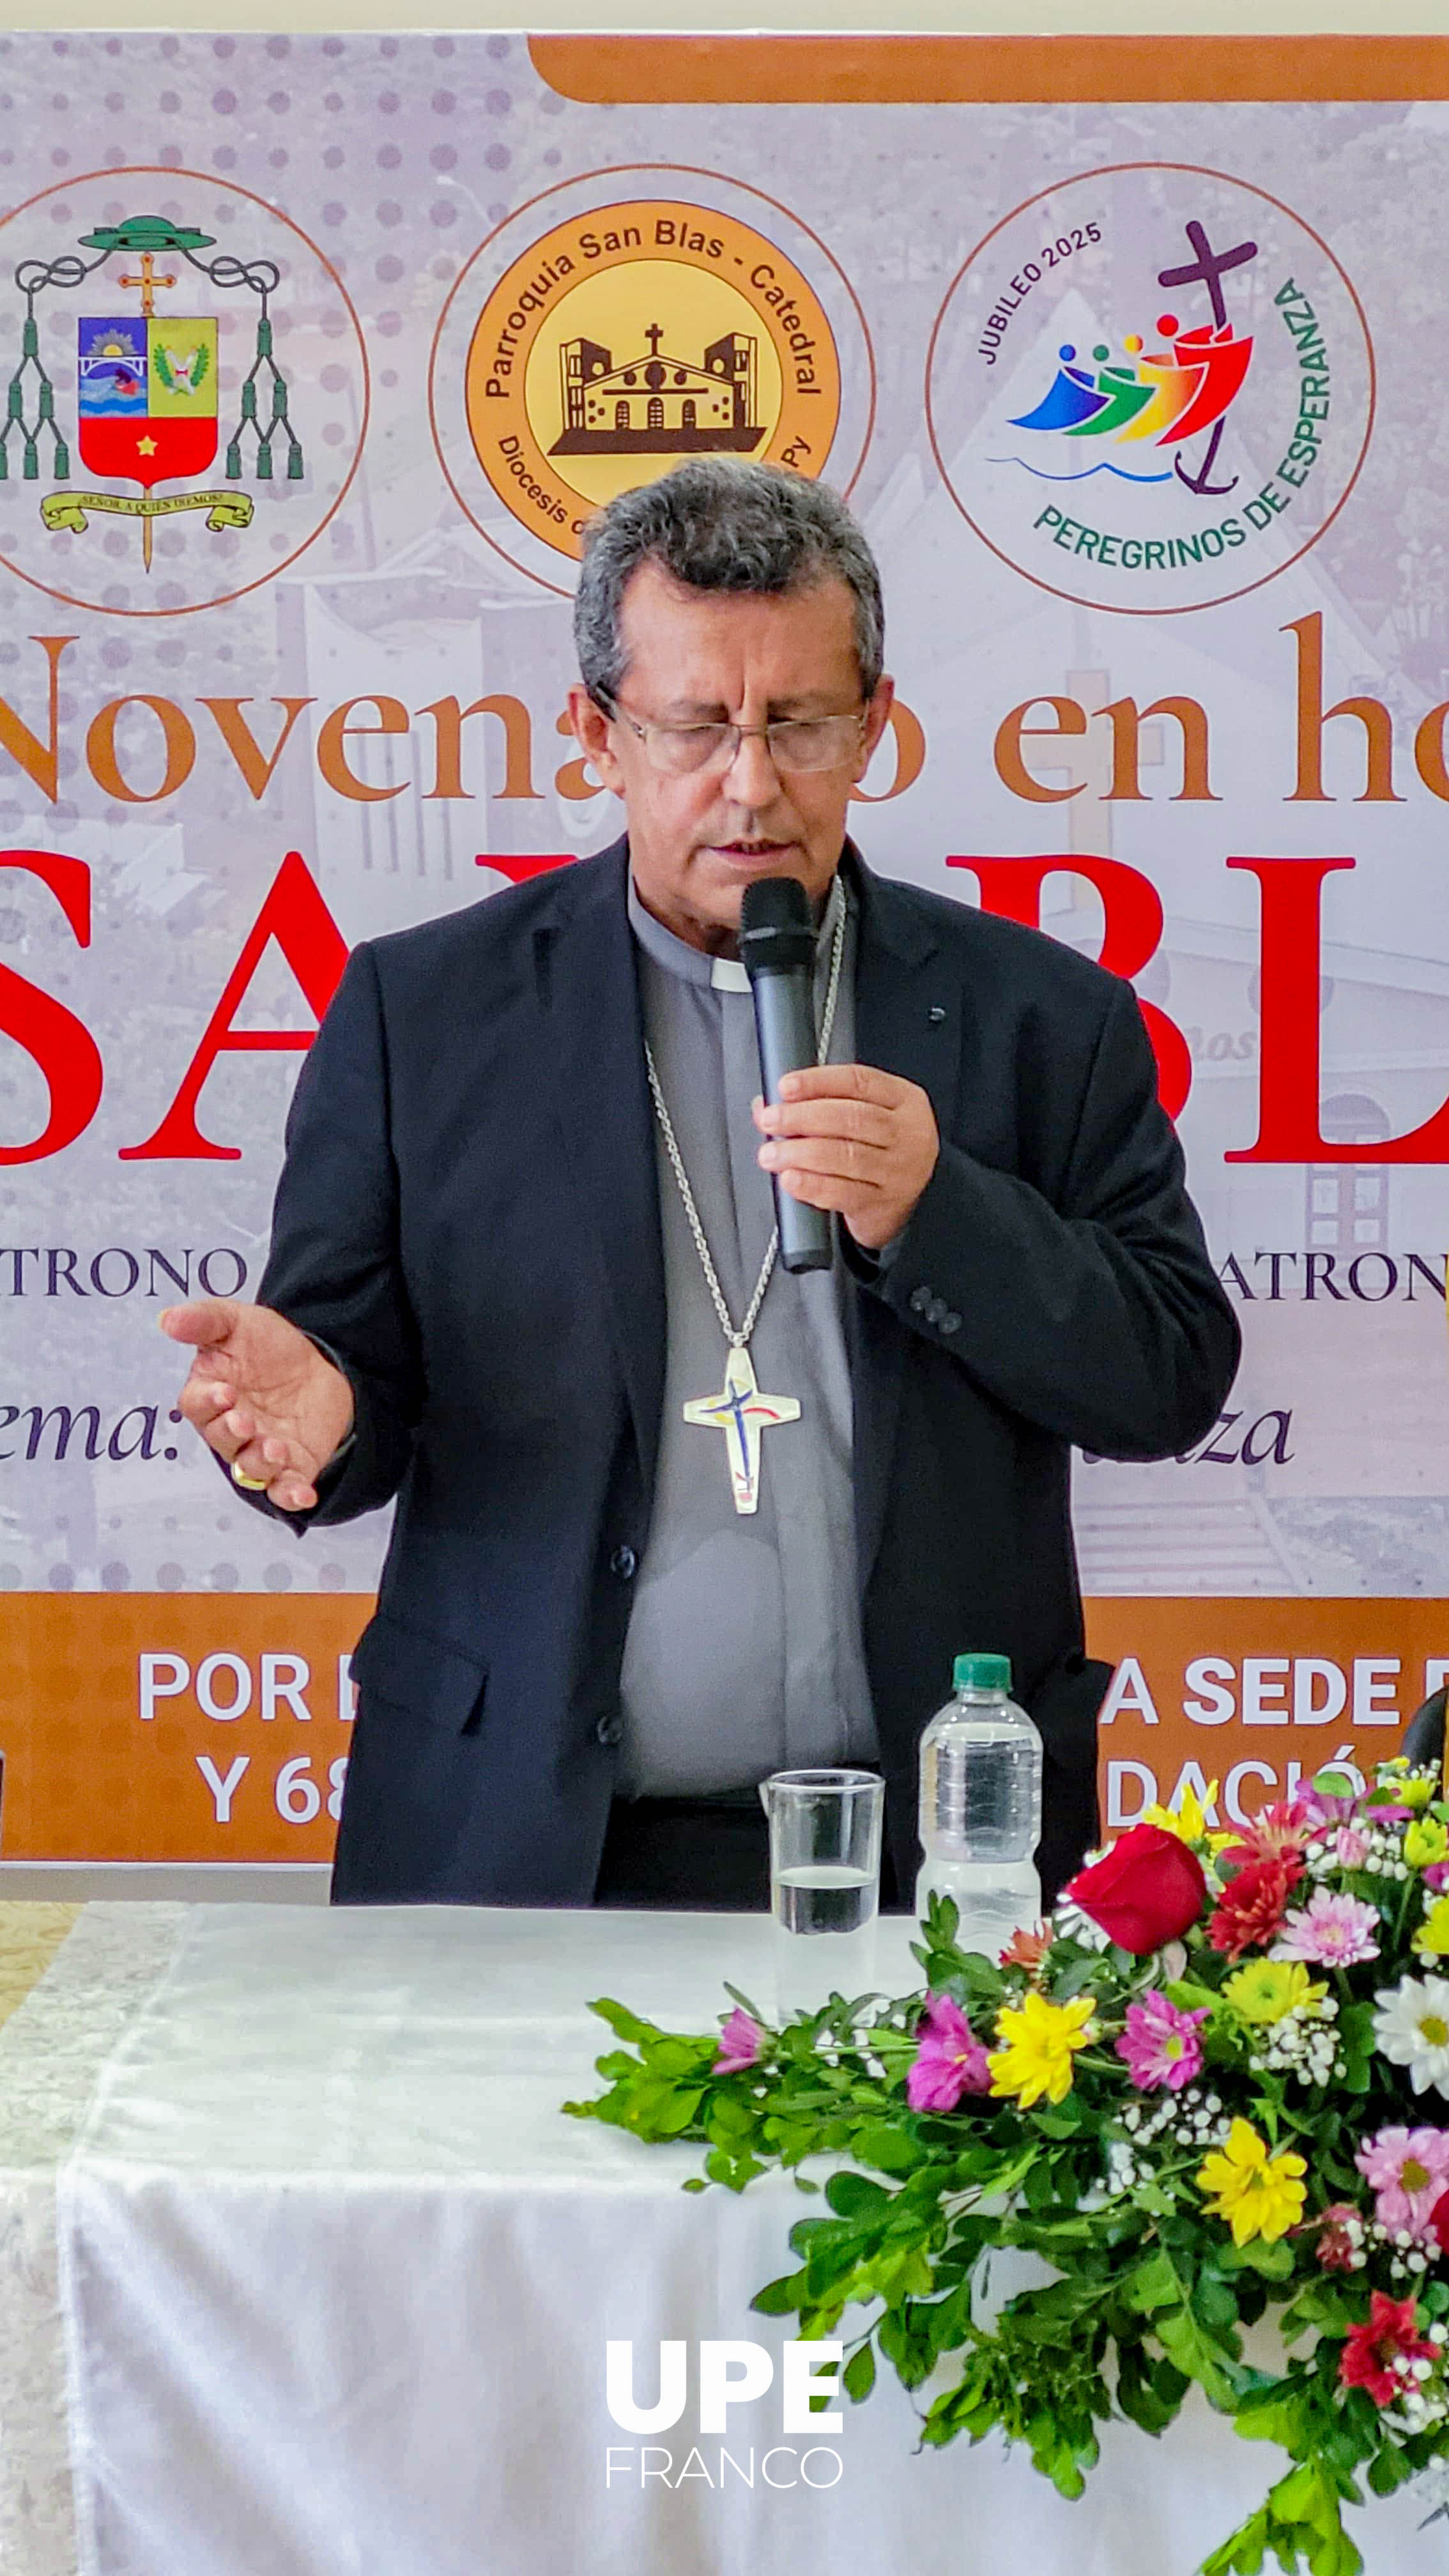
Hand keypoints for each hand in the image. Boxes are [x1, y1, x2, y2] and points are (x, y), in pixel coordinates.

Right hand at [159, 1299, 354, 1513]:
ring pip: (250, 1470)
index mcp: (210, 1395)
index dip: (207, 1402)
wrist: (318, 1364)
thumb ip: (204, 1320)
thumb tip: (167, 1319)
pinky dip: (291, 1495)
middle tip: (245, 1422)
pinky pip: (285, 1489)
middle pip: (220, 1440)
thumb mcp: (237, 1322)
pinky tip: (302, 1496)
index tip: (224, 1392)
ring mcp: (260, 1451)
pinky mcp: (292, 1467)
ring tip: (274, 1449)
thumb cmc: (267, 1347)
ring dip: (259, 1463)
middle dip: (230, 1433)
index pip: (196, 1405)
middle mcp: (230, 1430)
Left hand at [754, 1064, 938, 1251]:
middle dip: (803, 1117)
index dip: (818, 1082)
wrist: (905, 1201)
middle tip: (771, 1120)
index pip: (859, 1081)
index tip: (785, 1087)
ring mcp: (898, 1170)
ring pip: (847, 1156)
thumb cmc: (878, 1150)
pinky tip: (792, 1178)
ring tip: (772, 1153)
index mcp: (903, 1100)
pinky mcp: (882, 1203)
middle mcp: (906, 1133)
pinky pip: (843, 1192)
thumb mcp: (864, 1116)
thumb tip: (766, 1105)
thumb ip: (820, 1104)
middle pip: (852, 1118)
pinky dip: (812, 1184)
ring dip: (801, 1153)